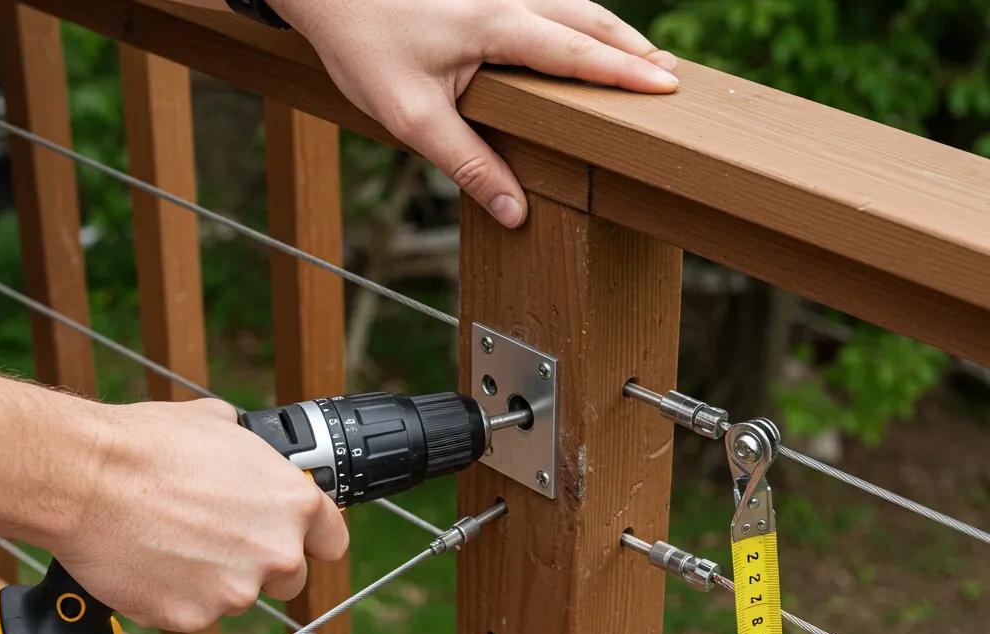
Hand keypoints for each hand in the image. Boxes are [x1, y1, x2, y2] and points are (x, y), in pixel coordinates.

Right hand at [53, 398, 347, 631]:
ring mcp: (237, 590)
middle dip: (260, 563)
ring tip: (172, 542)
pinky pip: (194, 612)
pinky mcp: (194, 617)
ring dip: (214, 579)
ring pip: (238, 595)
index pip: (333, 541)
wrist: (85, 477)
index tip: (297, 540)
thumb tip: (252, 452)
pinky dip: (175, 596)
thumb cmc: (148, 445)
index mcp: (296, 503)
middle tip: (218, 540)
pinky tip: (150, 562)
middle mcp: (277, 551)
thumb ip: (254, 454)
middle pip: (290, 577)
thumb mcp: (220, 425)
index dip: (312, 540)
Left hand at [272, 0, 677, 227]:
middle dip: (631, 49)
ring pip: (569, 1)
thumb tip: (515, 213)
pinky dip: (574, 18)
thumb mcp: (413, 119)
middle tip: (669, 76)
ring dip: (607, 30)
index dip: (623, 74)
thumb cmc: (362, 45)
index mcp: (496, 25)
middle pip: (587, 17)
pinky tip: (577, 35)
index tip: (666, 89)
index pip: (577, 52)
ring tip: (637, 58)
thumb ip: (469, 165)